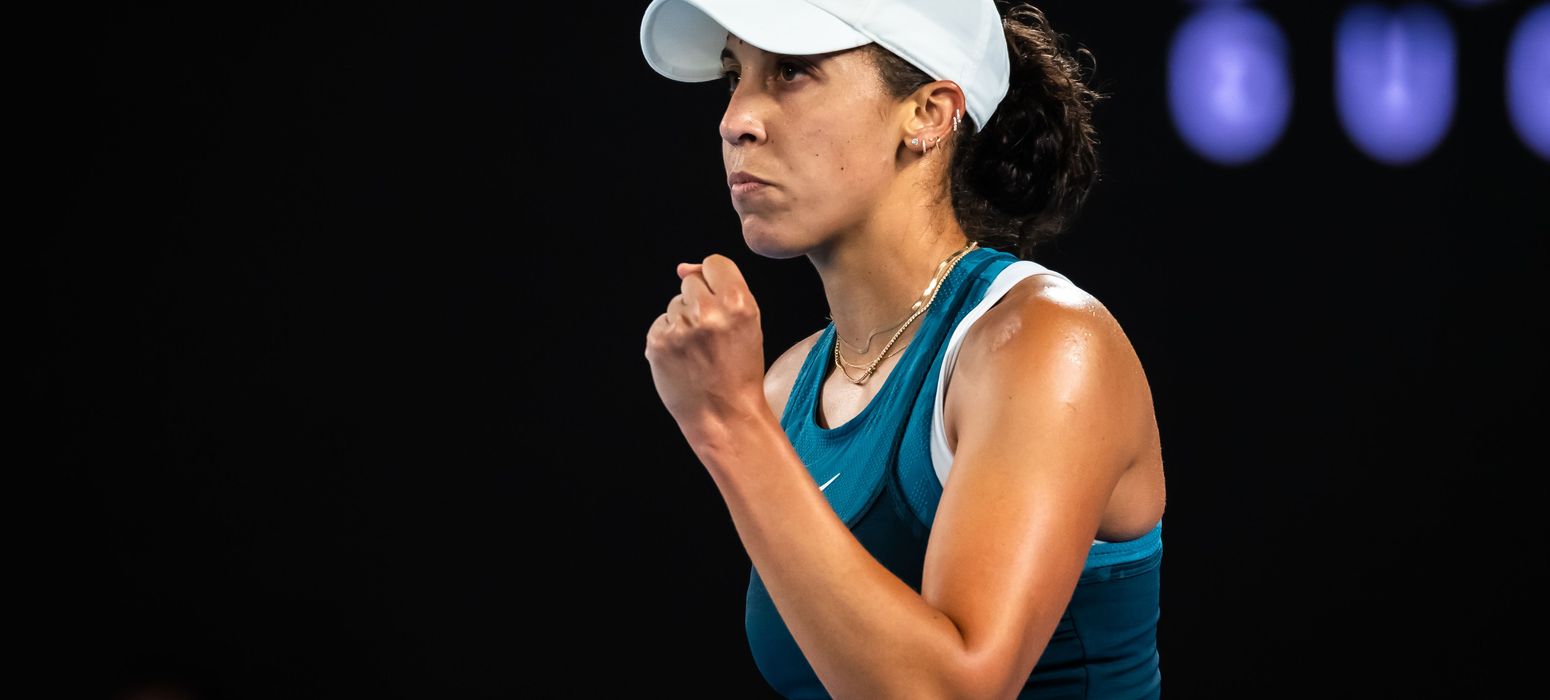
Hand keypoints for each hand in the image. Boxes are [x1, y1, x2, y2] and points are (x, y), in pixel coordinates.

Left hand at [644, 254, 768, 445]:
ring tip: (699, 351)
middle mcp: (708, 312)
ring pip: (674, 305)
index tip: (719, 302)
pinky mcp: (658, 343)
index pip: (714, 263)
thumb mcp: (748, 323)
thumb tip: (683, 267)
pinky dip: (669, 338)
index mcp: (738, 303)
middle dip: (698, 303)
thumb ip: (722, 287)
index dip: (715, 281)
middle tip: (711, 335)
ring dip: (683, 322)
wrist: (724, 415)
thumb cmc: (739, 369)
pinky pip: (661, 324)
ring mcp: (680, 329)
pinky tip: (684, 359)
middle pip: (691, 283)